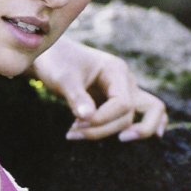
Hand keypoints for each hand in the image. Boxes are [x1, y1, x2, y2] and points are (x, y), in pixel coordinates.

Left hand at [30, 36, 167, 141]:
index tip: (77, 124)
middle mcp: (125, 81)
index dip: (103, 119)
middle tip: (73, 132)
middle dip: (104, 129)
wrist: (50, 54)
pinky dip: (140, 126)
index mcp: (116, 70)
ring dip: (108, 132)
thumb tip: (89, 117)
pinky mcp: (115, 101)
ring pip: (137, 117)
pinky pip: (139, 114)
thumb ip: (76, 97)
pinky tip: (133, 136)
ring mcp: (123, 91)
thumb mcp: (62, 78)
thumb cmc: (56, 62)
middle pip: (132, 113)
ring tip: (75, 133)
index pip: (123, 103)